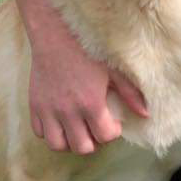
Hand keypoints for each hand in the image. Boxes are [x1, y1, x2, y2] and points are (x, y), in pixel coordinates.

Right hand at [28, 16, 147, 154]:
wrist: (55, 32)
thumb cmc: (87, 49)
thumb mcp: (113, 69)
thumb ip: (130, 93)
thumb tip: (146, 113)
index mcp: (90, 103)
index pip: (104, 136)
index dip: (113, 132)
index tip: (114, 122)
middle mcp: (68, 111)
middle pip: (82, 147)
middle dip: (93, 141)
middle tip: (97, 127)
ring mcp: (48, 110)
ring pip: (57, 145)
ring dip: (70, 141)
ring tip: (78, 128)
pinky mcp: (34, 105)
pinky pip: (40, 132)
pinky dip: (51, 131)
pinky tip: (61, 120)